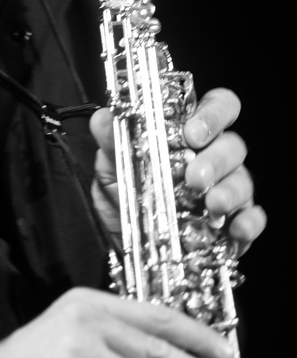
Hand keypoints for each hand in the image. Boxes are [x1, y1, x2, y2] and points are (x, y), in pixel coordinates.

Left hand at [90, 87, 266, 252]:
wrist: (133, 249)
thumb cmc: (128, 198)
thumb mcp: (112, 168)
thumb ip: (111, 142)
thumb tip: (103, 118)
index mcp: (188, 135)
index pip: (215, 107)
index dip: (211, 114)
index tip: (191, 133)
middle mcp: (214, 157)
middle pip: (233, 144)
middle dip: (217, 158)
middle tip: (195, 176)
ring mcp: (228, 190)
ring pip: (243, 179)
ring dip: (229, 191)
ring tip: (210, 204)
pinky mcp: (236, 223)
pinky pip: (254, 218)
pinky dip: (248, 222)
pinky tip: (235, 229)